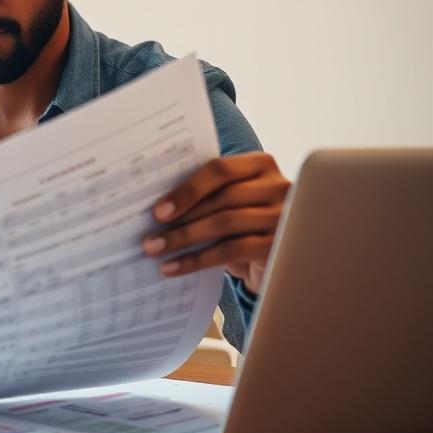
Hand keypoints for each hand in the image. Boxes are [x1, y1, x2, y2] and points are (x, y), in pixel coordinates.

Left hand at [141, 153, 289, 293]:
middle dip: (180, 220)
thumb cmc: (241, 222)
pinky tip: (174, 267)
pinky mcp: (280, 245)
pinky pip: (232, 250)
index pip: (220, 169)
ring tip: (156, 250)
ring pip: (224, 223)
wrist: (271, 256)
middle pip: (221, 199)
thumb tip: (155, 207)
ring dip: (183, 239)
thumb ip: (204, 194)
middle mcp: (277, 186)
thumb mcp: (227, 202)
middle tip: (149, 238)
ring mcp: (283, 216)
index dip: (187, 190)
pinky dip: (197, 260)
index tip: (158, 211)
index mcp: (260, 164)